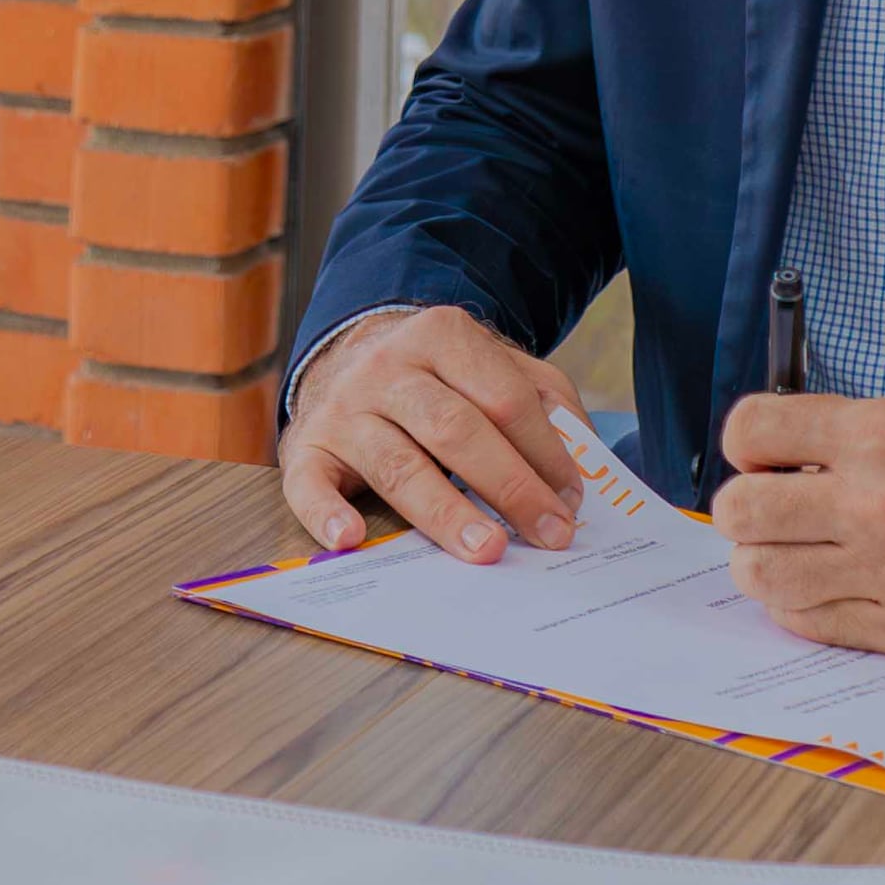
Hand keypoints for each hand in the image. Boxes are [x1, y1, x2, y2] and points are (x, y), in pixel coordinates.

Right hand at [278, 305, 592, 561]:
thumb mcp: (494, 364)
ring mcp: (343, 408)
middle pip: (456, 430)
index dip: (546, 453)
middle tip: (550, 534)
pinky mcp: (305, 448)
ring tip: (486, 549)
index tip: (574, 500)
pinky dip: (326, 515)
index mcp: (442, 335)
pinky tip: (350, 541)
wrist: (348, 355)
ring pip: (398, 464)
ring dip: (445, 512)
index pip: (505, 399)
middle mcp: (387, 367)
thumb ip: (542, 400)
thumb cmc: (439, 376)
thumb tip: (579, 463)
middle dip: (510, 486)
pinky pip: (308, 485)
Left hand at [710, 396, 884, 660]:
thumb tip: (789, 460)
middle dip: (746, 510)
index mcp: (881, 435)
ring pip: (764, 577)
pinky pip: (813, 624)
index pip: (751, 431)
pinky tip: (830, 589)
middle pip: (741, 512)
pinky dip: (804, 608)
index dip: (748, 445)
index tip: (764, 457)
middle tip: (773, 513)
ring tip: (798, 556)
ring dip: (766, 565)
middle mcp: (874, 503)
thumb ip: (859, 439)